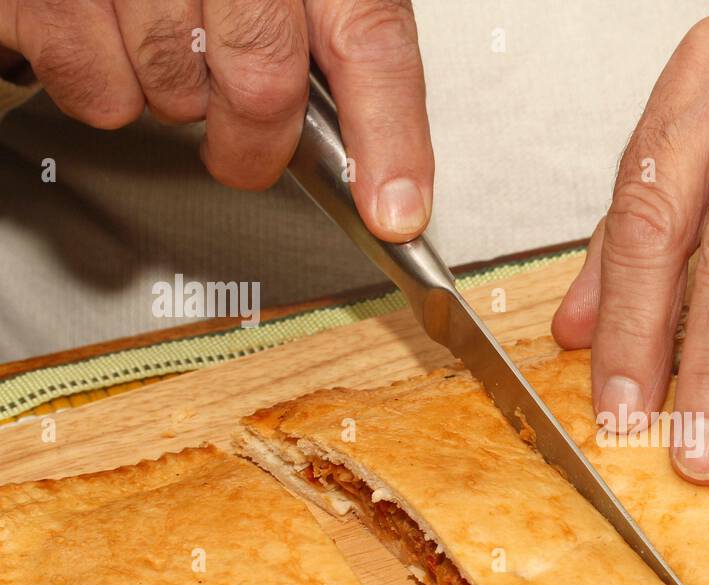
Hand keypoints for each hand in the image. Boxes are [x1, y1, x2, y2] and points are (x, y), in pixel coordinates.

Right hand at [0, 0, 432, 241]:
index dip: (391, 135)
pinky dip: (109, 92)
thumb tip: (386, 173)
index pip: (369, 37)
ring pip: (178, 91)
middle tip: (246, 148)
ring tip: (169, 54)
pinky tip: (111, 41)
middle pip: (265, 82)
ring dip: (178, 103)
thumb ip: (336, 51)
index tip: (395, 211)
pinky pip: (100, 91)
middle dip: (258, 143)